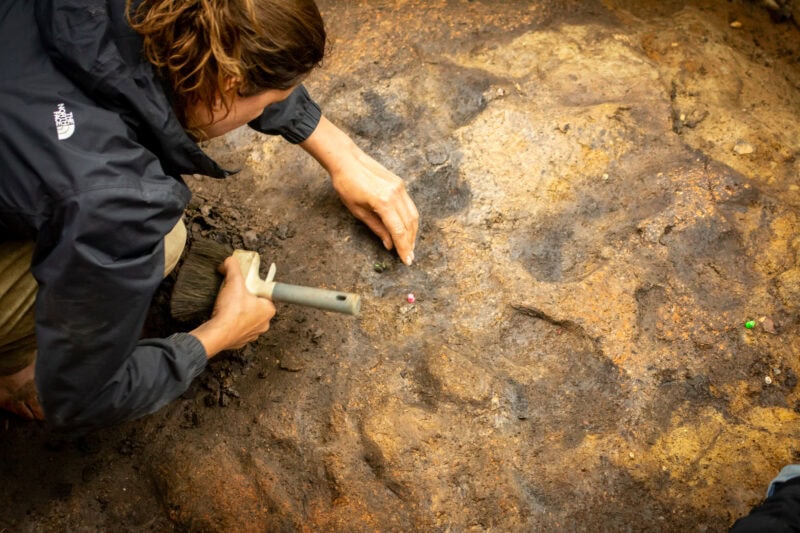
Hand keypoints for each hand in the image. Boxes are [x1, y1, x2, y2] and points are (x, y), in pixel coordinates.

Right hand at [189, 256, 275, 356]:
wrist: (218, 333)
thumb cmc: (231, 312)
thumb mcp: (234, 282)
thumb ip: (233, 268)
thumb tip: (230, 261)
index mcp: (268, 310)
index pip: (266, 295)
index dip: (255, 288)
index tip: (248, 286)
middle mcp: (264, 323)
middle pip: (256, 306)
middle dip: (246, 299)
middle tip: (236, 294)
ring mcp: (253, 333)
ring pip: (247, 318)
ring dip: (239, 312)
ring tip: (229, 305)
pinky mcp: (241, 340)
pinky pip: (238, 328)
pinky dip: (232, 323)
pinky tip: (225, 317)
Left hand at [301, 117, 419, 264]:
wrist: (346, 160)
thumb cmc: (346, 185)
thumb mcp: (358, 211)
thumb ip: (377, 228)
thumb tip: (389, 244)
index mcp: (384, 202)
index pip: (399, 230)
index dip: (404, 247)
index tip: (406, 260)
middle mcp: (396, 194)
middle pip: (410, 224)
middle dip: (410, 242)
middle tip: (409, 257)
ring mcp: (400, 187)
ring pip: (413, 215)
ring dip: (413, 232)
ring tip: (409, 246)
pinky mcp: (400, 184)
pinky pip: (410, 205)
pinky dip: (410, 220)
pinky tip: (406, 229)